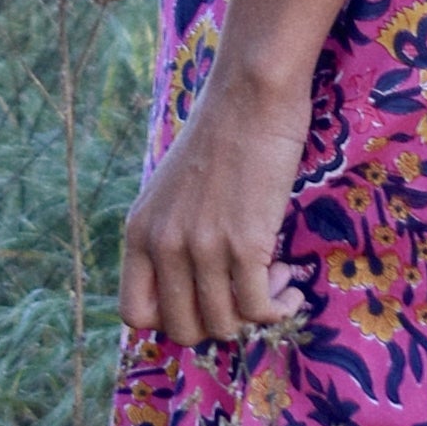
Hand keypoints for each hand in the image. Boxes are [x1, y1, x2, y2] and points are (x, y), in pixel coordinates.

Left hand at [120, 66, 311, 346]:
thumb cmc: (221, 136)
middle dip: (219, 324)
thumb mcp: (172, 192)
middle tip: (244, 294)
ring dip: (255, 314)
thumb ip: (170, 236)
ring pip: (223, 325)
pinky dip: (279, 307)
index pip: (135, 314)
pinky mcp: (244, 244)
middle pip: (182, 329)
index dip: (171, 320)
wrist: (250, 97)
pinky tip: (291, 284)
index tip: (204, 301)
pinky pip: (258, 308)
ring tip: (274, 280)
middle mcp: (163, 245)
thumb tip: (192, 288)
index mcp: (139, 232)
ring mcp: (202, 247)